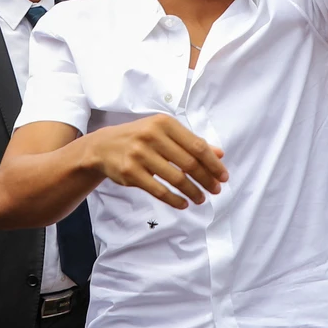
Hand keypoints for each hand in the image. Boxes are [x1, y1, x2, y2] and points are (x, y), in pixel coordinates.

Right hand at [83, 113, 227, 209]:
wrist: (103, 147)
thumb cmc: (140, 138)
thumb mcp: (164, 133)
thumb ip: (191, 142)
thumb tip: (220, 154)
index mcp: (164, 123)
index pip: (197, 145)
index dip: (213, 163)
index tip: (223, 176)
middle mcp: (152, 136)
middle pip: (189, 163)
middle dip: (206, 179)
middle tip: (216, 190)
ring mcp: (140, 154)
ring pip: (176, 178)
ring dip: (193, 192)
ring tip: (201, 199)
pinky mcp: (130, 172)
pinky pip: (159, 190)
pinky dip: (174, 200)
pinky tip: (183, 203)